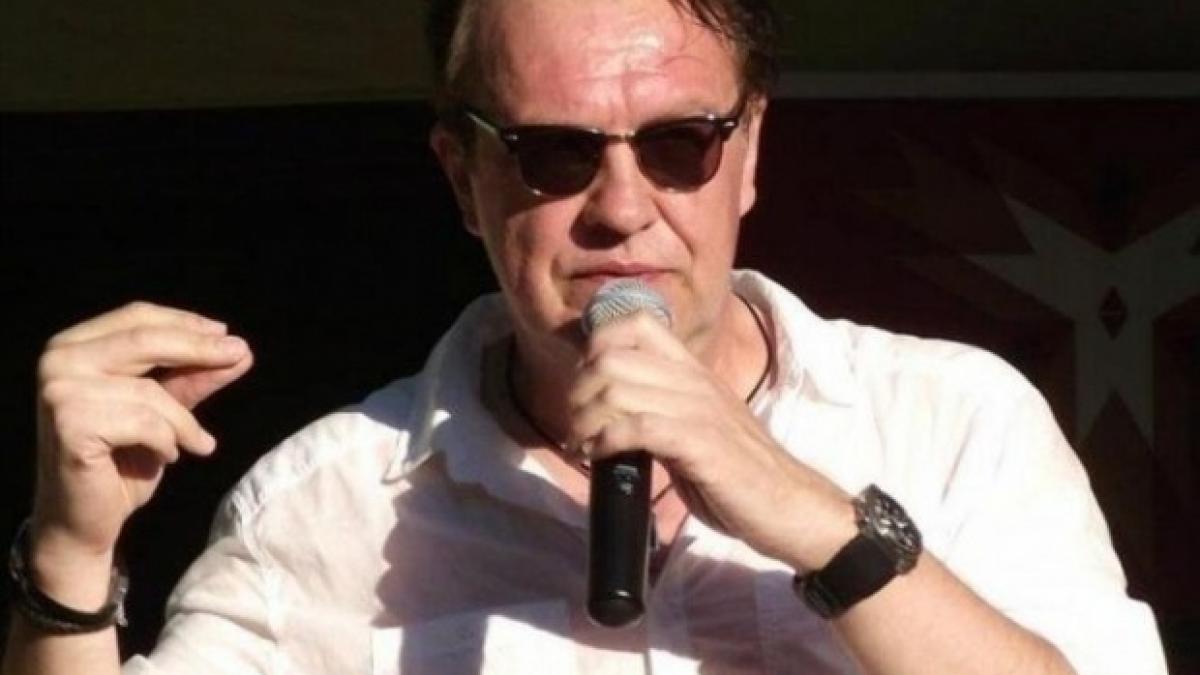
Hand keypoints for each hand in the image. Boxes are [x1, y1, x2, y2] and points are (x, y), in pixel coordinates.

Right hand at [31, 302, 253, 574]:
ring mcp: (59, 391)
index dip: (186, 323)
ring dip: (184, 422)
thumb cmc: (122, 462)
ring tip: (195, 443)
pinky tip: (166, 458)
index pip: (137, 317)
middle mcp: (58, 360)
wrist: (86, 521)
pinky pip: (143, 423)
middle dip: (199, 348)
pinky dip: (167, 442)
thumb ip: (194, 378)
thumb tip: (240, 350)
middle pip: (145, 340)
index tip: (228, 335)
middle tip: (241, 354)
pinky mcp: (70, 424)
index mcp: (73, 346)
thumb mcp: (165, 411)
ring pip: (149, 391)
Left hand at [566, 311, 853, 569]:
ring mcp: (697, 409)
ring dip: (586, 420)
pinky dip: (605, 441)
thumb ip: (659, 408)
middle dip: (579, 391)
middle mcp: (692, 379)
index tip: (585, 385)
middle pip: (611, 356)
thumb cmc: (739, 472)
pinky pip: (636, 426)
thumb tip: (609, 409)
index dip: (596, 345)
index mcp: (692, 369)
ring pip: (616, 389)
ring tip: (584, 445)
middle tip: (577, 424)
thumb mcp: (696, 425)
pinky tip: (600, 458)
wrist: (789, 504)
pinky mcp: (699, 443)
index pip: (635, 322)